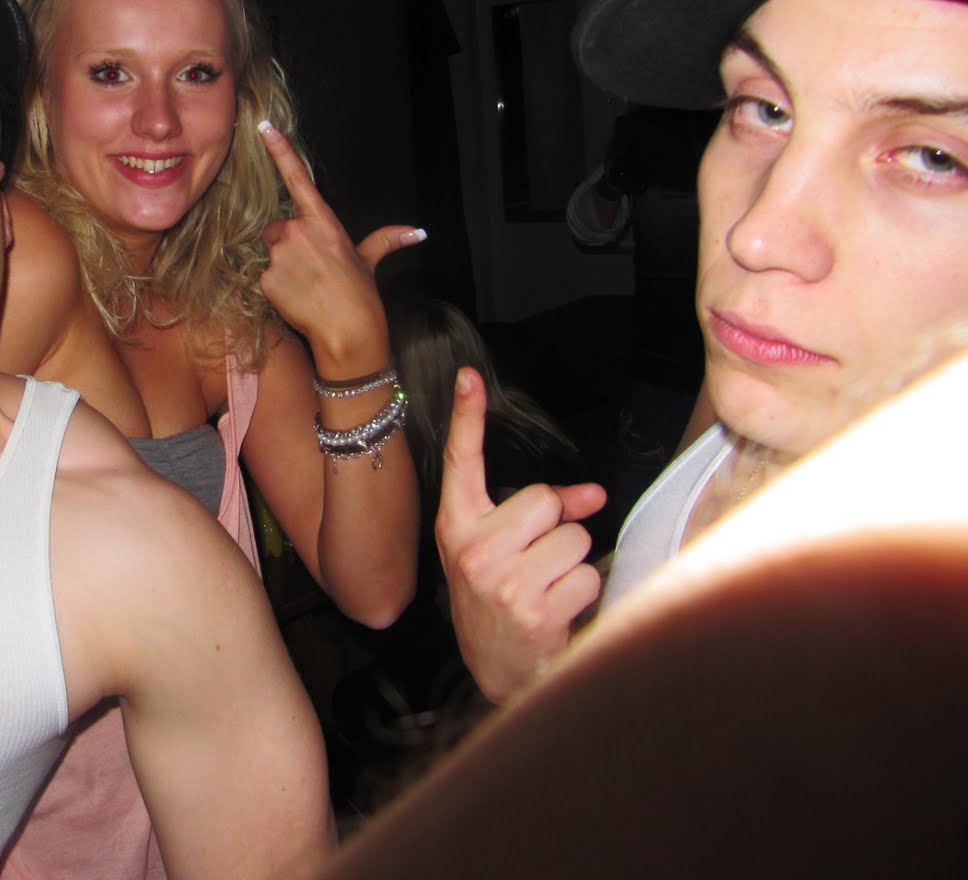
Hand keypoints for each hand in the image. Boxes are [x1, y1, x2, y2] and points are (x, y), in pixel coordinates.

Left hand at [256, 120, 423, 364]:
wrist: (348, 333)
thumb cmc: (361, 296)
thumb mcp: (370, 261)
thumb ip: (387, 239)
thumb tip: (418, 232)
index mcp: (323, 221)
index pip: (297, 178)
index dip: (279, 149)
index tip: (263, 126)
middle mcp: (298, 232)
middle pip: (278, 228)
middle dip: (287, 244)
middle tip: (311, 269)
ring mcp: (280, 255)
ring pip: (270, 253)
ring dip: (281, 265)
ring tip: (307, 286)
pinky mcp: (266, 278)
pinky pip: (263, 277)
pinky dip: (275, 287)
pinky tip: (297, 298)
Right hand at [434, 367, 605, 703]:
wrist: (498, 672)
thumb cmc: (499, 602)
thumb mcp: (499, 552)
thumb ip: (537, 516)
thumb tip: (592, 495)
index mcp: (457, 527)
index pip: (463, 463)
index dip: (467, 417)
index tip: (468, 377)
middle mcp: (473, 550)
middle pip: (542, 499)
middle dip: (554, 526)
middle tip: (535, 560)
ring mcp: (501, 581)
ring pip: (572, 539)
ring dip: (571, 564)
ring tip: (546, 590)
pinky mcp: (533, 610)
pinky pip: (586, 575)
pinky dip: (582, 593)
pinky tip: (557, 611)